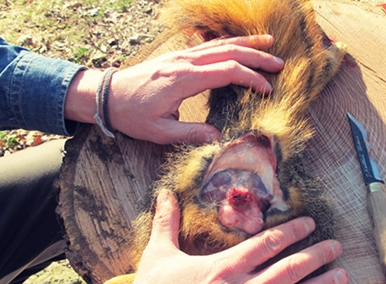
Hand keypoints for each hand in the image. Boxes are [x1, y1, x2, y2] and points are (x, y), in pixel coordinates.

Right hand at [61, 190, 348, 283]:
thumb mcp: (157, 256)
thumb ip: (166, 222)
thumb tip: (163, 193)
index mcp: (224, 267)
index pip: (267, 243)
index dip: (292, 231)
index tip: (311, 223)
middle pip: (289, 269)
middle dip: (317, 255)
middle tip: (338, 246)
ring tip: (342, 276)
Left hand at [108, 35, 283, 142]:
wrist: (106, 95)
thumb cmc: (132, 114)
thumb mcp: (159, 131)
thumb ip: (190, 133)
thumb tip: (218, 137)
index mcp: (184, 79)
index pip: (227, 72)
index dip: (251, 79)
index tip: (267, 90)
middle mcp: (185, 62)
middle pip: (229, 52)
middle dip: (257, 56)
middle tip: (279, 63)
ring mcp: (181, 55)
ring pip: (219, 44)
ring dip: (245, 43)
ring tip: (268, 44)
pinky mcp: (177, 56)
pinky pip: (208, 45)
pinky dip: (227, 43)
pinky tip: (237, 45)